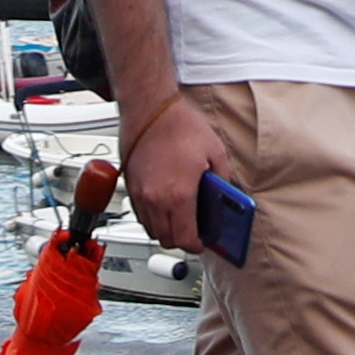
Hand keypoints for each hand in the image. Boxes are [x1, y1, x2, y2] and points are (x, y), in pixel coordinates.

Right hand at [124, 93, 235, 257]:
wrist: (150, 109)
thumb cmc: (180, 126)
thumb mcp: (216, 153)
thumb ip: (222, 182)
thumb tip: (224, 199)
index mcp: (179, 195)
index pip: (185, 239)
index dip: (196, 245)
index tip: (202, 241)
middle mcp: (155, 199)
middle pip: (166, 240)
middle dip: (181, 240)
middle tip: (193, 231)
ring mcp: (139, 194)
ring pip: (151, 229)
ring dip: (165, 230)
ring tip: (179, 218)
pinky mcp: (130, 186)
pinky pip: (140, 214)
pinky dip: (152, 217)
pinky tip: (164, 205)